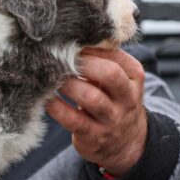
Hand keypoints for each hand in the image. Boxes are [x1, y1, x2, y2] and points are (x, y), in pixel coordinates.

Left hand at [46, 48, 146, 175]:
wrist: (125, 142)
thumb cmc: (113, 100)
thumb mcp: (119, 79)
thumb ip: (102, 59)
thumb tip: (70, 37)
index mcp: (134, 77)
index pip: (116, 56)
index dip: (90, 47)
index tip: (69, 42)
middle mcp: (127, 98)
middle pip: (109, 74)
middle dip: (82, 64)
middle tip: (60, 57)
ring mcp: (112, 119)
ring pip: (91, 98)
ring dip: (68, 85)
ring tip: (50, 76)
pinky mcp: (94, 136)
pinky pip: (73, 120)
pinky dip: (57, 107)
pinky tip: (46, 98)